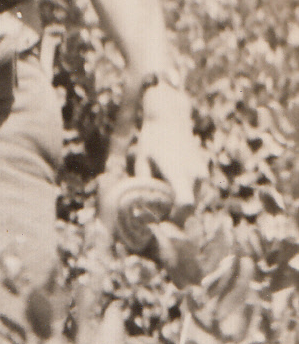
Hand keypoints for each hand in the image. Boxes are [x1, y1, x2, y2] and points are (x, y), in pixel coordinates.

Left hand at [133, 81, 202, 215]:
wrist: (171, 119)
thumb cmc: (152, 141)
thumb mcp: (142, 162)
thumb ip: (145, 187)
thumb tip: (141, 210)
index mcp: (179, 172)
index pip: (184, 205)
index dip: (173, 220)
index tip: (158, 224)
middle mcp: (195, 175)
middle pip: (188, 210)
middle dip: (173, 219)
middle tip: (155, 221)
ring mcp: (202, 174)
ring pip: (193, 204)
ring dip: (178, 210)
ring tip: (160, 207)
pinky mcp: (203, 174)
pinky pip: (194, 195)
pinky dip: (183, 200)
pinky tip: (168, 196)